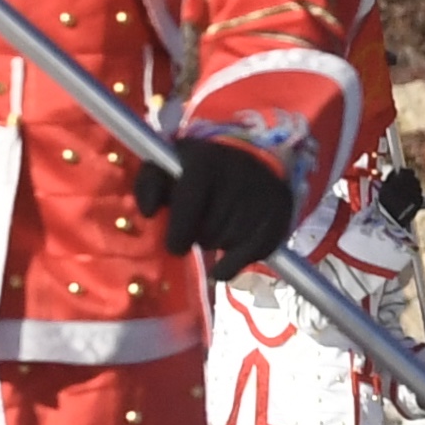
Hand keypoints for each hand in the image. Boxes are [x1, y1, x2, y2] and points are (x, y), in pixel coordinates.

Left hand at [136, 132, 297, 278]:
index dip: (178, 234)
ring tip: (219, 225)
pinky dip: (230, 264)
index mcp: (206, 164)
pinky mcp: (277, 221)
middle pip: (205, 234)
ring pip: (224, 244)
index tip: (175, 243)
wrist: (255, 159)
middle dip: (198, 235)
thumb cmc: (201, 169)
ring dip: (216, 243)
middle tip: (203, 222)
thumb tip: (146, 212)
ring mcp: (261, 201)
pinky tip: (230, 248)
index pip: (187, 210)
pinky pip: (245, 260)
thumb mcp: (169, 166)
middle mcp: (237, 179)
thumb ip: (148, 185)